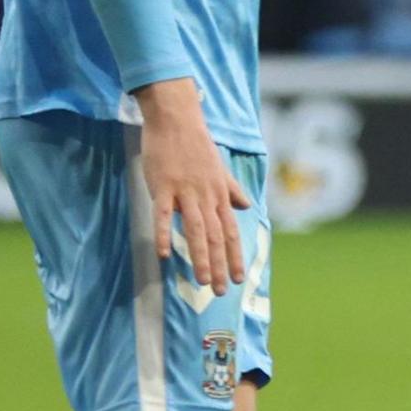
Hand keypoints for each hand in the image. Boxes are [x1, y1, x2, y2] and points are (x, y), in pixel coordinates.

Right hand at [135, 77, 248, 295]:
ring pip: (196, 230)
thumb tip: (246, 207)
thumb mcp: (220, 169)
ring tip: (201, 281)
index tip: (237, 278)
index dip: (234, 256)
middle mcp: (208, 196)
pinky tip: (164, 253)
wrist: (177, 120)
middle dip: (219, 265)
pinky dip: (165, 233)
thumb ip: (232, 190)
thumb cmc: (196, 145)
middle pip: (216, 236)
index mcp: (220, 194)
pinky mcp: (164, 186)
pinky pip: (164, 214)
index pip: (231, 232)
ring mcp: (186, 192)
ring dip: (199, 257)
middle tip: (220, 290)